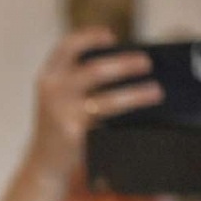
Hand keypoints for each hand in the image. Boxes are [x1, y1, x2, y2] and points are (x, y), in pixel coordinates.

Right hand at [28, 28, 163, 175]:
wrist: (43, 163)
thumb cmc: (60, 125)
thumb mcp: (60, 97)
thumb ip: (81, 79)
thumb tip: (130, 63)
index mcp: (48, 77)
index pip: (67, 47)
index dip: (90, 38)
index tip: (111, 36)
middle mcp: (52, 91)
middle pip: (95, 71)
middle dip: (125, 65)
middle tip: (147, 63)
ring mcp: (61, 114)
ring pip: (107, 100)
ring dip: (136, 94)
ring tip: (157, 91)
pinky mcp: (73, 134)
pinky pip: (108, 121)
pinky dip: (129, 113)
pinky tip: (145, 114)